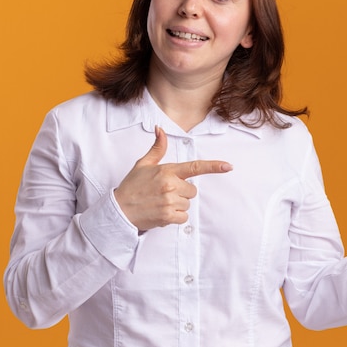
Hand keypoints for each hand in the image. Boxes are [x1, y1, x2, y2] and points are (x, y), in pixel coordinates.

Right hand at [114, 126, 232, 230]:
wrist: (118, 210)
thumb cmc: (132, 187)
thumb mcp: (143, 164)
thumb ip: (157, 148)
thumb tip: (160, 129)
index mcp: (167, 171)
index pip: (194, 167)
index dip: (213, 166)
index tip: (228, 166)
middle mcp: (170, 185)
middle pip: (192, 190)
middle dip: (182, 193)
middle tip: (164, 193)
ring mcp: (170, 201)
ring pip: (187, 204)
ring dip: (177, 205)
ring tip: (160, 203)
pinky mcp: (168, 216)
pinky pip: (184, 217)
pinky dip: (175, 217)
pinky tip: (161, 213)